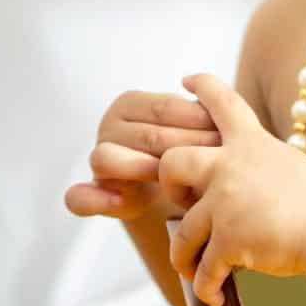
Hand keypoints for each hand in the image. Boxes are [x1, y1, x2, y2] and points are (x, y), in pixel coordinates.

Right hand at [63, 90, 220, 225]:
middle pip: (145, 135)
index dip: (198, 121)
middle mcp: (109, 126)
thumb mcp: (196, 127)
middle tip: (216, 163)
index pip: (165, 108)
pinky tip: (119, 201)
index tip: (226, 135)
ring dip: (143, 169)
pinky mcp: (91, 194)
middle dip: (183, 149)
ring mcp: (97, 158)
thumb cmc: (189, 152)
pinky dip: (96, 200)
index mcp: (131, 103)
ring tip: (177, 183)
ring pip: (110, 157)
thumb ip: (205, 115)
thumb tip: (223, 115)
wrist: (171, 192)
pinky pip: (80, 198)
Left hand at [163, 73, 305, 305]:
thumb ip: (263, 167)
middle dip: (168, 185)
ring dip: (183, 255)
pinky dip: (205, 286)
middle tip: (181, 202)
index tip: (186, 78)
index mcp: (252, 143)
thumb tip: (247, 187)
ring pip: (182, 231)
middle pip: (173, 162)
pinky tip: (212, 297)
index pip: (222, 102)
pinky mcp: (229, 238)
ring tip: (188, 268)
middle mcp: (231, 165)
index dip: (202, 87)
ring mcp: (226, 202)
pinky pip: (203, 269)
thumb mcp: (292, 167)